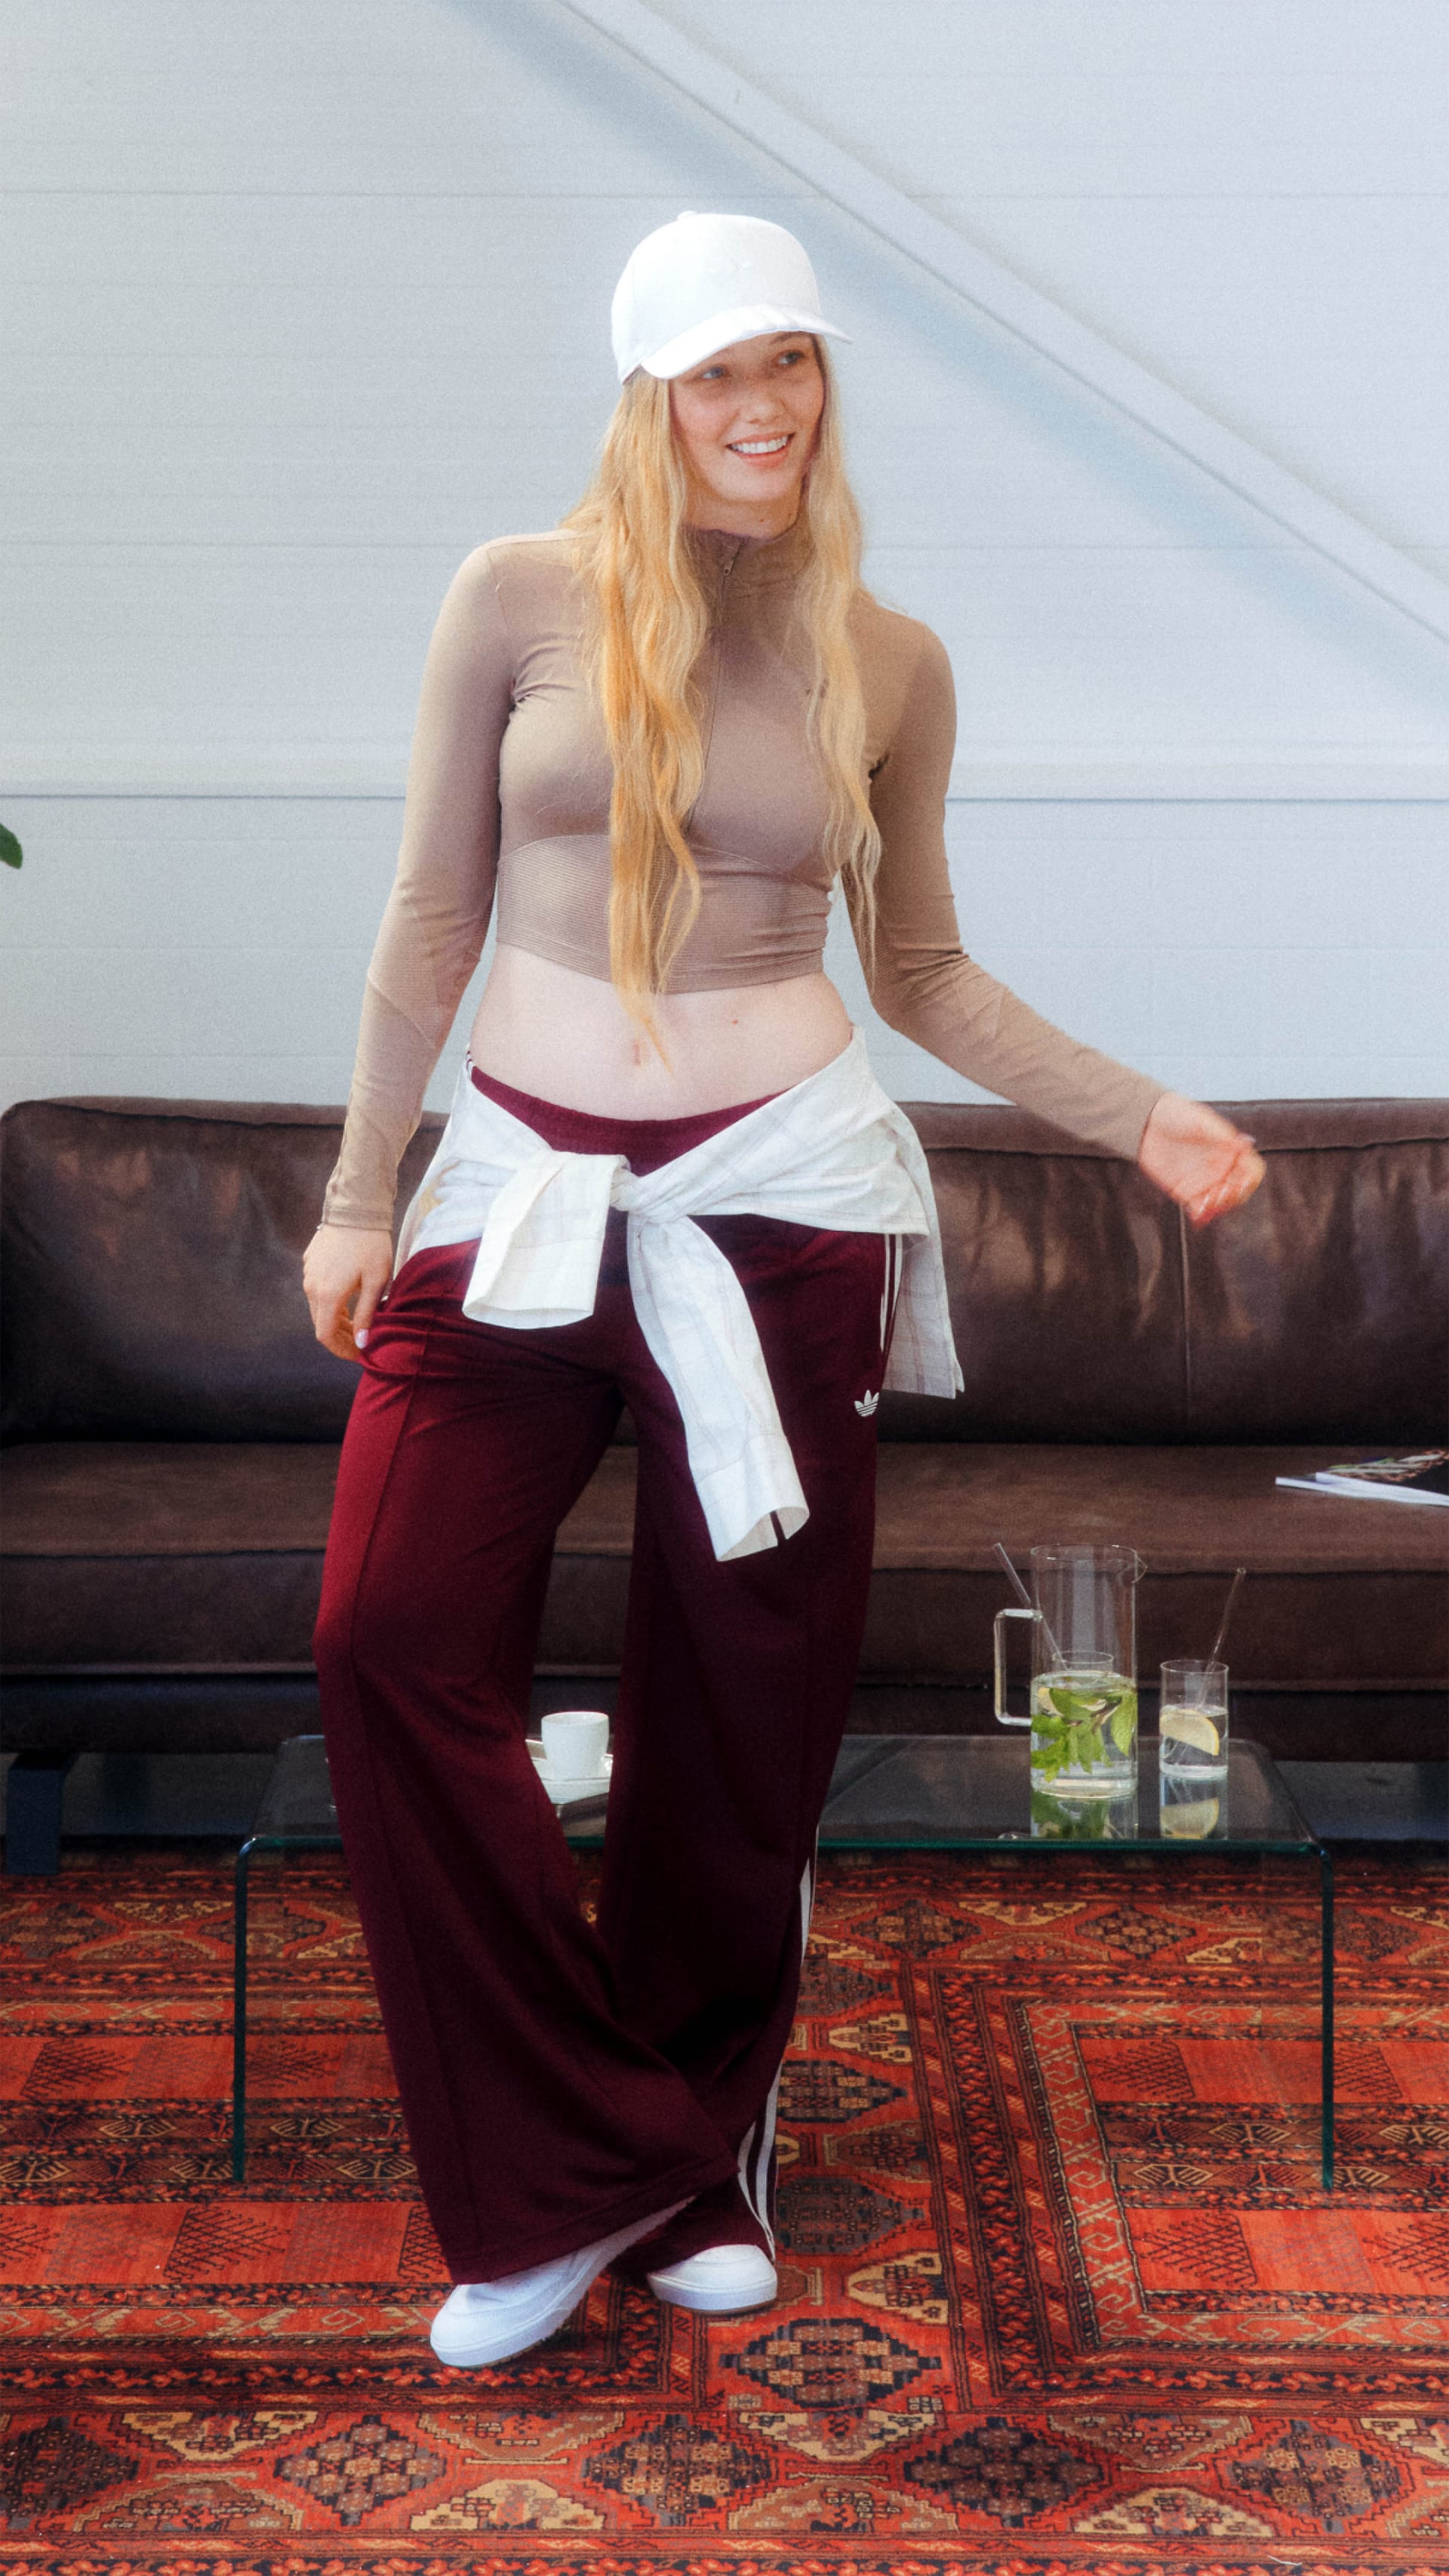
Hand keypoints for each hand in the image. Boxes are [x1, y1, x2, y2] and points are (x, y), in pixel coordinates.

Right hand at [302, 1225, 394, 1359]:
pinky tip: (350, 1296)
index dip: (341, 1349)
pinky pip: (317, 1289)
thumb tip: (363, 1344)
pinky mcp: (309, 1262)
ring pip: (318, 1307)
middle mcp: (311, 1286)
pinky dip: (331, 1301)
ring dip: (336, 1318)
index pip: (325, 1336)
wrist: (356, 1208)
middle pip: (321, 1323)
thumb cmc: (372, 1245)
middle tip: (364, 1339)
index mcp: (327, 1295)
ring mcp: (308, 1273)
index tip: (358, 1354)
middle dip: (341, 1336)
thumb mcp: (377, 1282)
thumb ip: (367, 1315)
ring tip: (360, 1320)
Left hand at [1137, 1093, 1264, 1226]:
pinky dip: (1201, 1216)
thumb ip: (1223, 1136)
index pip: (1252, 1171)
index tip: (1243, 1182)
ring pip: (1221, 1203)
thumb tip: (1247, 1142)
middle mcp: (1221, 1168)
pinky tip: (1197, 1216)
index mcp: (1231, 1151)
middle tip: (1221, 1192)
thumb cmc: (1177, 1114)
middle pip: (1239, 1191)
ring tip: (1206, 1203)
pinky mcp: (1186, 1191)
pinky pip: (1199, 1209)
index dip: (1251, 1179)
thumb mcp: (1202, 1122)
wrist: (1147, 1122)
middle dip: (1234, 1196)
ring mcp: (1204, 1181)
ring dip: (1219, 1207)